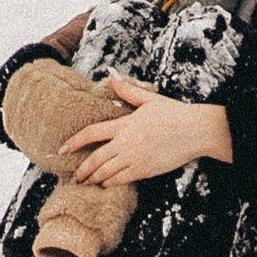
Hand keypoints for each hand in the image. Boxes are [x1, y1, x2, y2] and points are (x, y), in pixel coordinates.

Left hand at [62, 75, 232, 184]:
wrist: (194, 131)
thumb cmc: (172, 113)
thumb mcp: (148, 99)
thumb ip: (126, 90)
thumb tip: (110, 72)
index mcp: (124, 124)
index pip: (92, 133)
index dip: (74, 142)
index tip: (62, 149)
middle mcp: (126, 143)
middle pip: (95, 159)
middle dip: (81, 169)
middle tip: (74, 176)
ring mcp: (135, 159)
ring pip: (106, 173)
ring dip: (93, 179)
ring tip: (86, 182)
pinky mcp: (144, 171)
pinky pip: (121, 181)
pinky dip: (110, 184)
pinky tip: (106, 184)